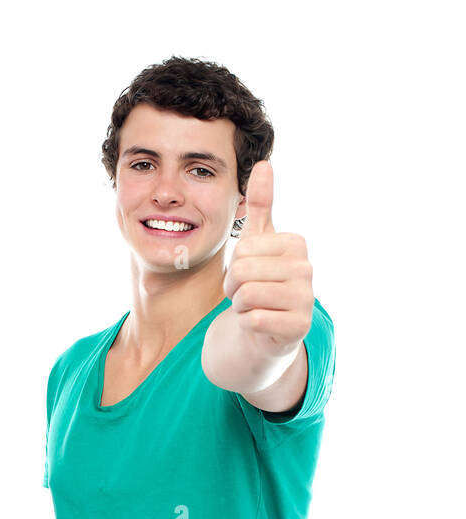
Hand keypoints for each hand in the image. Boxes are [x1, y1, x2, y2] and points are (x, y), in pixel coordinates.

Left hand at [222, 160, 313, 356]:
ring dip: (240, 306)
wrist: (264, 333)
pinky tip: (260, 325)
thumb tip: (264, 163)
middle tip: (246, 295)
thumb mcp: (258, 243)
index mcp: (296, 244)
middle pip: (243, 270)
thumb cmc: (261, 284)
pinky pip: (254, 320)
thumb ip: (261, 205)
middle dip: (233, 287)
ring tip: (253, 308)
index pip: (243, 248)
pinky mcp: (298, 328)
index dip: (234, 266)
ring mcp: (306, 299)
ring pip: (247, 295)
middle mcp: (307, 269)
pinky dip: (248, 325)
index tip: (248, 275)